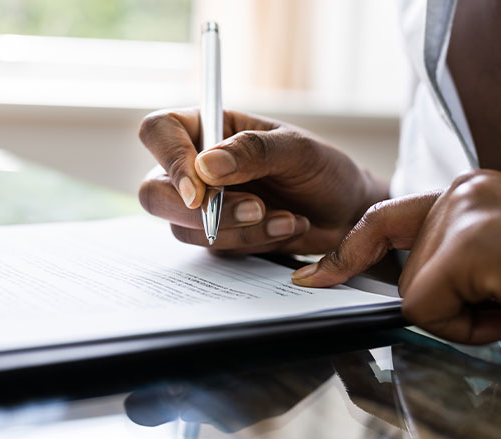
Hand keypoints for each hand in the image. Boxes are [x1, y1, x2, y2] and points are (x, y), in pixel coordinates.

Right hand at [138, 108, 387, 253]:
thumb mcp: (298, 150)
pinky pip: (213, 248)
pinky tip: (285, 228)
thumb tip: (205, 166)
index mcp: (209, 128)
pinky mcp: (216, 235)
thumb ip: (253, 152)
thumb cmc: (323, 170)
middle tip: (255, 208)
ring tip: (286, 217)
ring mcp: (203, 205)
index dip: (170, 160)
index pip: (160, 133)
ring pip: (184, 228)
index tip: (201, 191)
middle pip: (155, 192)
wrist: (345, 212)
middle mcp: (196, 166)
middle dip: (199, 211)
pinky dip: (252, 242)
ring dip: (238, 229)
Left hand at [292, 170, 500, 343]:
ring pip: (412, 296)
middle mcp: (461, 194)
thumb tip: (416, 302)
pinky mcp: (468, 244)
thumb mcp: (498, 264)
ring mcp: (462, 213)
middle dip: (447, 305)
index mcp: (467, 196)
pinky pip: (426, 310)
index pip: (383, 221)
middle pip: (403, 274)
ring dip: (463, 319)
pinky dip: (467, 328)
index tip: (313, 278)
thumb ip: (452, 266)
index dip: (347, 254)